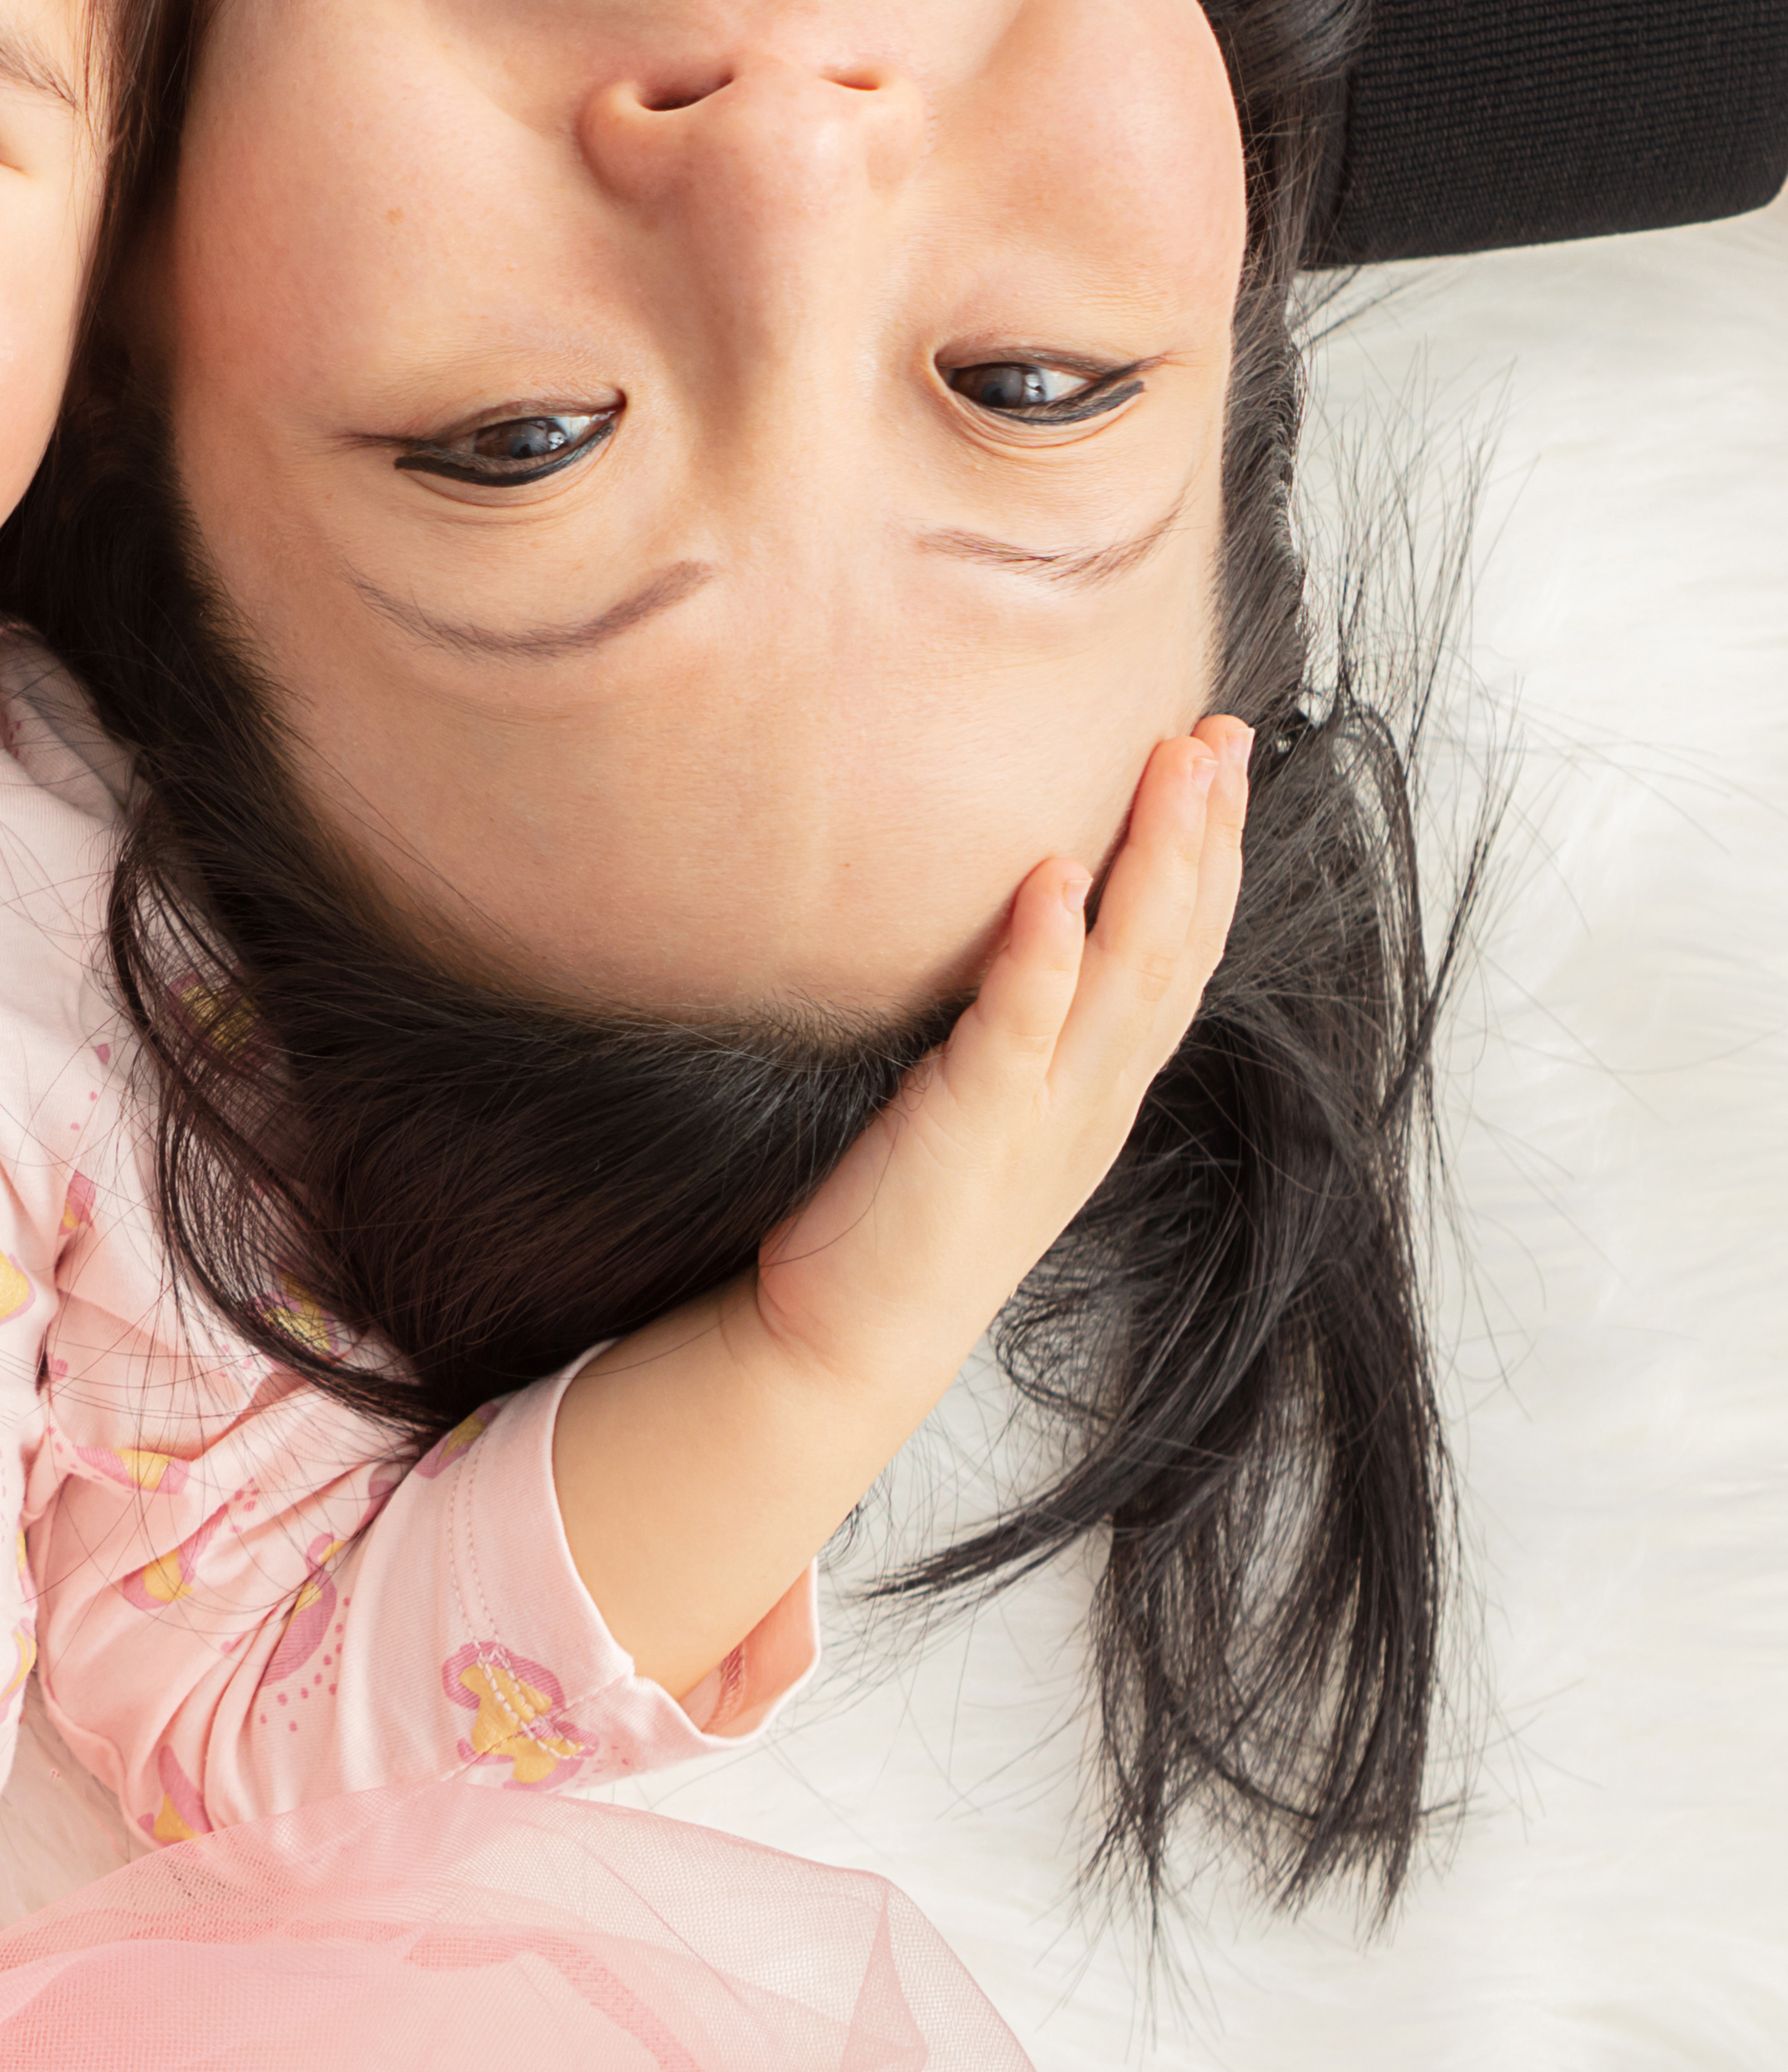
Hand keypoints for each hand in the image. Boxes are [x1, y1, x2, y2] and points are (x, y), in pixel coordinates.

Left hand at [744, 715, 1254, 1417]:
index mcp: (1100, 1086)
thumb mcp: (984, 1103)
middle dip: (1206, 833)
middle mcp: (1094, 1095)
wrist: (851, 1339)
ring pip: (1125, 973)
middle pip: (1175, 945)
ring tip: (1170, 769)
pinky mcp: (974, 1129)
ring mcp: (1044, 1113)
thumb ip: (1013, 1025)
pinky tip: (1055, 881)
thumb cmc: (901, 1212)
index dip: (1211, 854)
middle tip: (1221, 732)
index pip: (1179, 951)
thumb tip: (1014, 924)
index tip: (1219, 756)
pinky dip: (1044, 952)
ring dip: (1153, 866)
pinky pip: (1021, 1028)